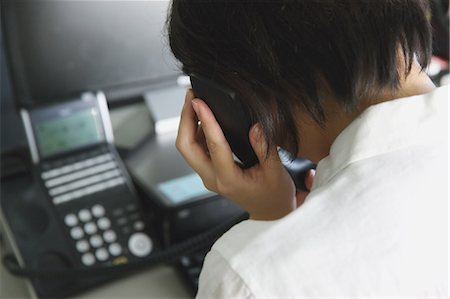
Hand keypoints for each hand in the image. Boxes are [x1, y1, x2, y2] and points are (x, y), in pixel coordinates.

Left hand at [176, 89, 312, 219]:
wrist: (271, 214)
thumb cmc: (274, 196)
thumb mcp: (276, 172)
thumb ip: (265, 149)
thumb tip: (255, 127)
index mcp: (229, 180)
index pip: (213, 146)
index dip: (206, 121)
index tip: (200, 102)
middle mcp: (213, 178)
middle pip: (186, 147)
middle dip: (185, 120)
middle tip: (192, 97)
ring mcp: (208, 176)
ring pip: (187, 148)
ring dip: (188, 124)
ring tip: (195, 102)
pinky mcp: (209, 172)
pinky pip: (195, 149)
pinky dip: (195, 131)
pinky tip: (203, 118)